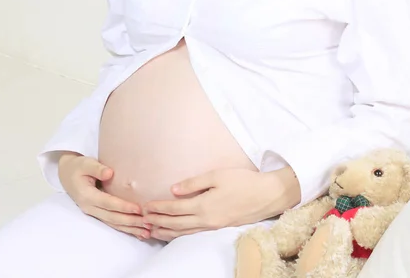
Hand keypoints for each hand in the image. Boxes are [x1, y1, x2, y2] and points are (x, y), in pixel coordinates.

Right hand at [58, 152, 150, 240]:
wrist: (67, 174)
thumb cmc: (78, 167)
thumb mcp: (86, 164)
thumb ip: (97, 168)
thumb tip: (109, 173)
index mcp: (87, 196)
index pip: (108, 203)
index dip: (123, 207)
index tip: (138, 209)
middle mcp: (90, 207)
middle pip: (112, 217)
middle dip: (130, 221)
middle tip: (147, 223)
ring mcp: (93, 212)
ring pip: (113, 223)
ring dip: (130, 229)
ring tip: (146, 233)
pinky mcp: (98, 213)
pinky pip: (112, 223)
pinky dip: (125, 228)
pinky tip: (137, 232)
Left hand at [142, 167, 299, 241]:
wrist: (267, 196)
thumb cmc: (243, 181)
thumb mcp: (217, 175)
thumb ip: (194, 183)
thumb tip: (174, 190)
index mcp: (204, 205)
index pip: (175, 209)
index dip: (158, 208)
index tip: (145, 206)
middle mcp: (206, 220)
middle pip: (175, 224)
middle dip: (157, 221)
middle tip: (142, 219)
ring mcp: (213, 226)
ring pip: (183, 233)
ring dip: (166, 231)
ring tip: (152, 230)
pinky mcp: (219, 228)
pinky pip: (193, 234)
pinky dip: (180, 234)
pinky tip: (175, 233)